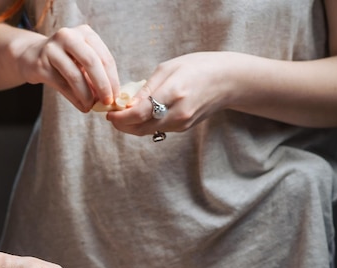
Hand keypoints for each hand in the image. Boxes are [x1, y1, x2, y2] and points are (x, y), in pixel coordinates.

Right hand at [17, 24, 119, 111]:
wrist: (32, 56)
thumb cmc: (65, 60)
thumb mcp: (82, 60)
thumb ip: (96, 75)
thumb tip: (111, 97)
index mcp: (84, 32)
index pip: (104, 57)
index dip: (112, 79)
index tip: (116, 96)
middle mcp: (68, 36)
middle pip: (91, 62)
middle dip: (102, 85)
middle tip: (107, 102)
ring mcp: (52, 49)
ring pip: (75, 75)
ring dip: (86, 95)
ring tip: (91, 107)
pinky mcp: (41, 64)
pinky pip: (62, 85)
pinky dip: (74, 99)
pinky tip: (81, 106)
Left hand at [106, 51, 240, 135]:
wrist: (228, 81)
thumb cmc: (198, 67)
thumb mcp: (168, 68)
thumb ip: (146, 88)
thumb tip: (126, 103)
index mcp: (174, 93)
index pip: (139, 113)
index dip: (120, 117)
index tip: (109, 113)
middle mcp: (178, 113)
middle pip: (140, 128)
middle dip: (122, 125)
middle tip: (112, 115)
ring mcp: (182, 124)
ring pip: (147, 131)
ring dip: (132, 126)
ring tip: (124, 113)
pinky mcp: (183, 128)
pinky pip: (157, 129)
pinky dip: (145, 124)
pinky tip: (141, 114)